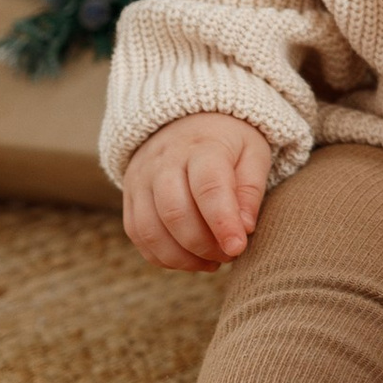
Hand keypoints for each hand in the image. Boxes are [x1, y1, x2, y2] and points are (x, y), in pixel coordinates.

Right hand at [121, 113, 277, 273]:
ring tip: (212, 261)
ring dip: (183, 258)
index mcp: (202, 146)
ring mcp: (141, 180)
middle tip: (230, 255)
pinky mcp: (130, 198)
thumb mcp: (252, 154)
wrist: (185, 120)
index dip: (222, 222)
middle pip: (175, 213)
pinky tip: (190, 259)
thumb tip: (244, 229)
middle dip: (204, 245)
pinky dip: (164, 257)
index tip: (238, 247)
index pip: (208, 186)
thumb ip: (251, 190)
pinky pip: (138, 236)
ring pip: (151, 230)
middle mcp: (164, 162)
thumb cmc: (227, 143)